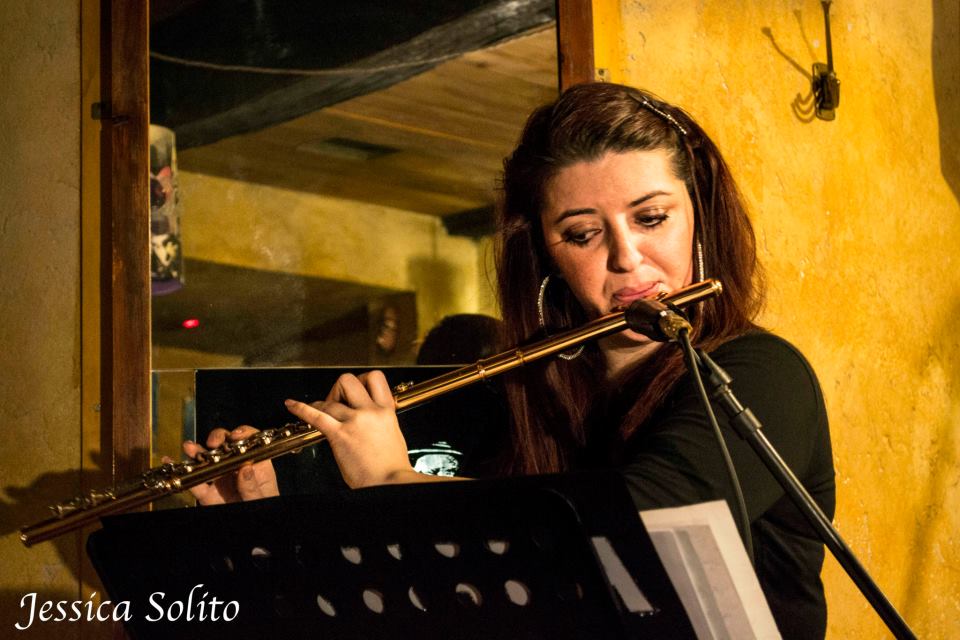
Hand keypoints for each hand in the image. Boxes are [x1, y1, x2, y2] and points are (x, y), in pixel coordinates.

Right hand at [177, 426, 279, 504]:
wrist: (250, 531)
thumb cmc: (261, 505)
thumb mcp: (263, 498)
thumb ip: (253, 487)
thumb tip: (246, 468)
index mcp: (256, 466)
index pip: (250, 442)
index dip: (243, 434)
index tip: (235, 435)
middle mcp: (236, 468)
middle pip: (226, 445)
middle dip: (218, 439)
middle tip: (214, 443)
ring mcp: (220, 480)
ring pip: (207, 461)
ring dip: (196, 451)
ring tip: (189, 447)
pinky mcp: (207, 495)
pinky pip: (193, 484)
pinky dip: (181, 475)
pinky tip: (168, 462)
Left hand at [284, 371, 415, 488]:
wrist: (389, 483)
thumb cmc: (391, 466)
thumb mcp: (392, 434)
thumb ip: (379, 421)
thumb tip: (365, 416)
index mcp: (386, 411)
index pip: (375, 377)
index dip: (361, 380)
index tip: (355, 390)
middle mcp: (370, 411)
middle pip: (348, 380)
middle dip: (338, 389)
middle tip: (337, 403)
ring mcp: (354, 422)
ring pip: (330, 399)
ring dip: (322, 404)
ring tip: (319, 411)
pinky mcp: (339, 435)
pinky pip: (316, 416)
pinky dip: (301, 408)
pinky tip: (291, 405)